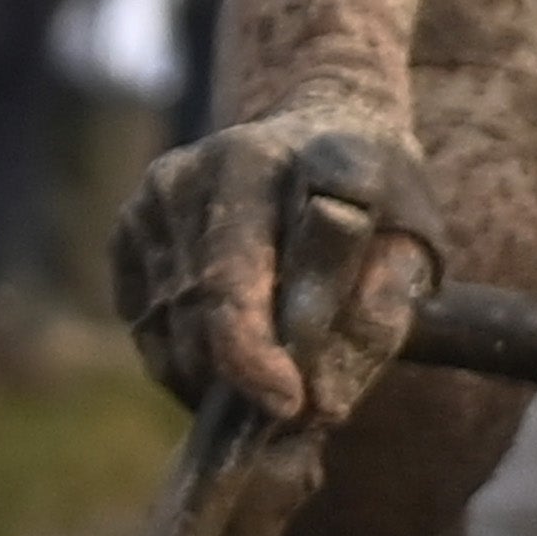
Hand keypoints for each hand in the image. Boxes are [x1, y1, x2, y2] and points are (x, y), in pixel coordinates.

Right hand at [111, 110, 447, 423]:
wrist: (325, 130)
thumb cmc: (380, 195)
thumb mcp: (409, 239)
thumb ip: (377, 310)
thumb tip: (322, 403)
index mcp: (251, 165)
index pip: (229, 283)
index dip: (251, 356)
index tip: (289, 405)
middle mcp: (184, 177)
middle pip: (191, 315)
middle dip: (239, 377)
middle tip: (293, 402)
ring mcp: (148, 204)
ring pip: (162, 330)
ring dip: (214, 374)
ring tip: (272, 373)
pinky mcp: (128, 232)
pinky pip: (145, 325)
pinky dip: (188, 357)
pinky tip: (237, 348)